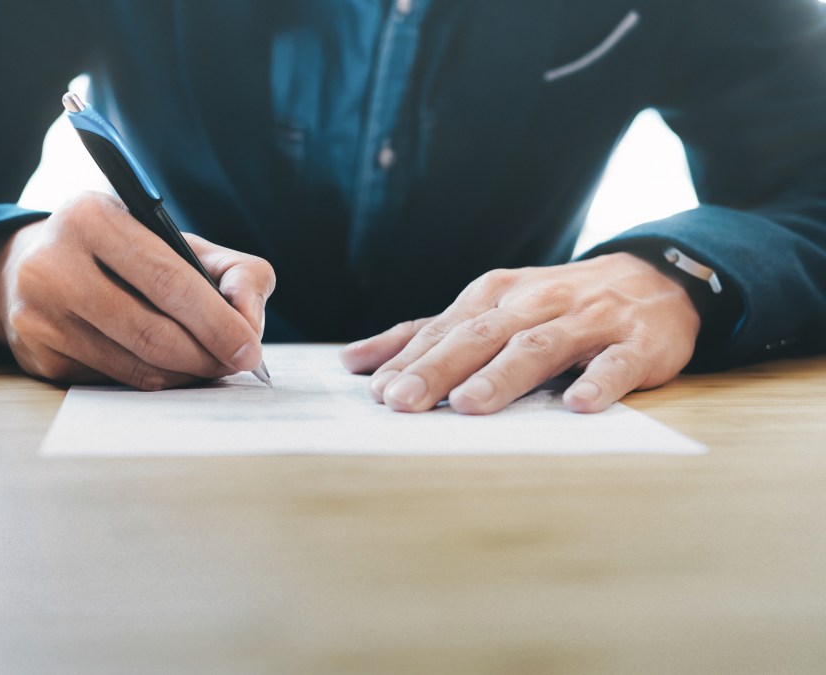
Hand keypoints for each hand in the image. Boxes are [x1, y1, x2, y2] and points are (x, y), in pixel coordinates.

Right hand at [0, 191, 274, 388]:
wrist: (28, 266)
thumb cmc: (120, 253)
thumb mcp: (175, 240)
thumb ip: (232, 271)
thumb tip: (249, 323)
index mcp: (93, 218)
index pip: (169, 281)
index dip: (217, 321)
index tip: (250, 348)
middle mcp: (54, 264)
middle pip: (152, 332)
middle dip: (206, 356)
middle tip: (235, 364)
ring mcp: (40, 314)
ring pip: (135, 365)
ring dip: (185, 374)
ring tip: (209, 367)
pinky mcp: (38, 356)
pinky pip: (114, 381)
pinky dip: (154, 381)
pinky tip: (170, 369)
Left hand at [339, 253, 700, 413]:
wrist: (654, 279)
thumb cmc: (556, 304)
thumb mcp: (490, 309)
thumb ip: (427, 336)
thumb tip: (355, 361)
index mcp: (496, 296)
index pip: (445, 329)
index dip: (410, 359)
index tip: (377, 391)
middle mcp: (535, 303)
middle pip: (480, 336)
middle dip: (439, 369)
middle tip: (404, 401)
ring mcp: (587, 321)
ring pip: (539, 347)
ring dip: (503, 375)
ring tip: (470, 404)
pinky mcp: (636, 342)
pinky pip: (616, 363)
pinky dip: (598, 382)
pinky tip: (578, 405)